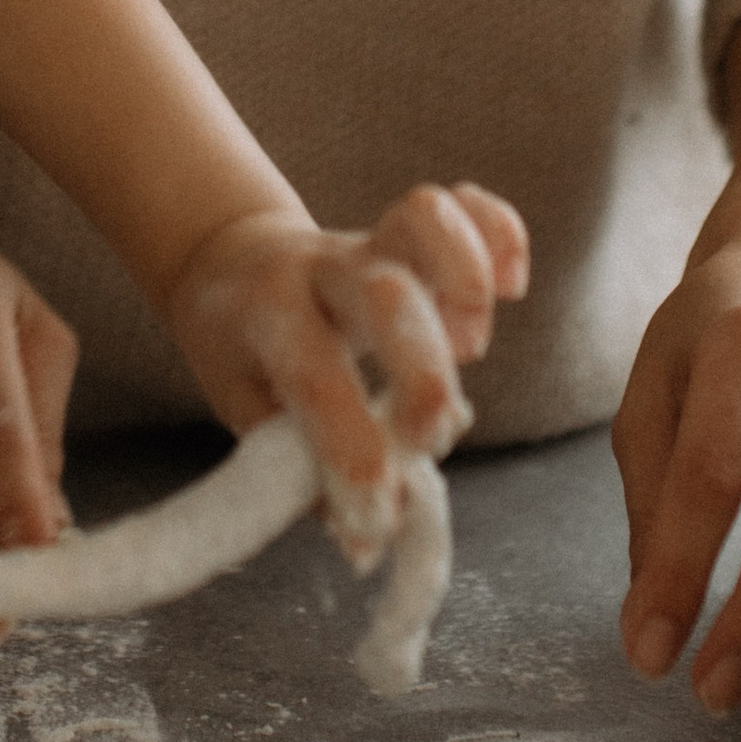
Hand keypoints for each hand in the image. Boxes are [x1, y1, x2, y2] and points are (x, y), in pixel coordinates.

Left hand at [162, 181, 528, 507]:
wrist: (229, 261)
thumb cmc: (246, 353)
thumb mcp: (248, 411)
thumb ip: (303, 468)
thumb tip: (373, 537)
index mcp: (266, 315)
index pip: (313, 377)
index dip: (352, 452)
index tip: (374, 521)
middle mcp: (320, 268)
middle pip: (380, 291)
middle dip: (422, 372)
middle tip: (432, 436)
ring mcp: (370, 239)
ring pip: (421, 219)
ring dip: (464, 281)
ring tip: (470, 350)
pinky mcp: (413, 228)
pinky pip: (470, 204)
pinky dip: (502, 235)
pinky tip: (511, 288)